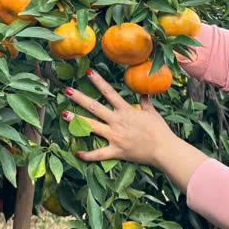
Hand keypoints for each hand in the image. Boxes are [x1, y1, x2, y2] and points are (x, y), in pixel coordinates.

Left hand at [63, 69, 178, 169]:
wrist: (164, 150)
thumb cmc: (160, 131)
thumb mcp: (153, 113)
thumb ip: (145, 101)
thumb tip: (144, 91)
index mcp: (126, 111)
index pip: (110, 93)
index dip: (99, 82)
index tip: (88, 73)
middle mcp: (118, 122)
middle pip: (95, 107)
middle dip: (80, 98)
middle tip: (67, 91)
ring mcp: (115, 136)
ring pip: (92, 127)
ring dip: (77, 120)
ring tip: (63, 114)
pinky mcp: (116, 151)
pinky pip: (100, 154)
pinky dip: (89, 155)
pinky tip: (78, 154)